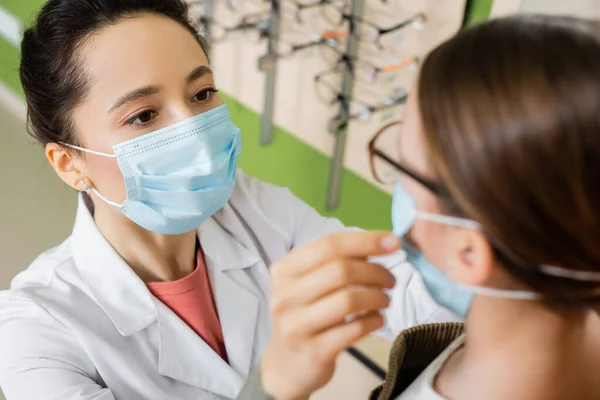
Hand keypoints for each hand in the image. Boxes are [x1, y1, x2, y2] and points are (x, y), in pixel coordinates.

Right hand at [261, 232, 398, 399]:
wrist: (285, 366)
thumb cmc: (304, 317)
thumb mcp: (310, 284)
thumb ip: (336, 262)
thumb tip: (379, 243)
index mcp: (285, 270)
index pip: (328, 245)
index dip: (365, 241)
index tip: (393, 242)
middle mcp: (286, 295)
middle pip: (341, 270)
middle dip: (375, 272)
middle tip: (390, 280)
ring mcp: (297, 325)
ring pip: (348, 300)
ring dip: (377, 297)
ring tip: (385, 300)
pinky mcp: (314, 351)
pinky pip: (354, 330)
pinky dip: (373, 321)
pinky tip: (377, 319)